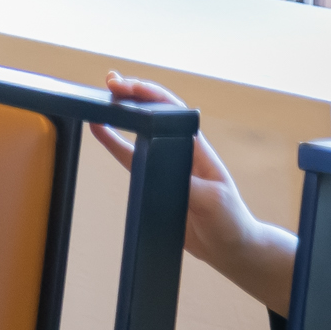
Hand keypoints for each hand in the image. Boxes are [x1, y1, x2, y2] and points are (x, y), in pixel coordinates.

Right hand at [89, 74, 298, 310]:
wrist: (232, 248)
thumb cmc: (231, 220)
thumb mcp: (212, 201)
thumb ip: (186, 183)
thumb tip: (159, 167)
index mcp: (197, 148)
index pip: (171, 109)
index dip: (147, 93)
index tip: (124, 86)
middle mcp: (180, 150)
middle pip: (153, 112)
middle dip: (132, 93)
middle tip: (109, 81)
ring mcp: (167, 164)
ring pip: (139, 131)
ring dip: (121, 113)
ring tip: (99, 97)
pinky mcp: (156, 181)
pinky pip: (129, 158)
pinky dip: (113, 142)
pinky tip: (98, 130)